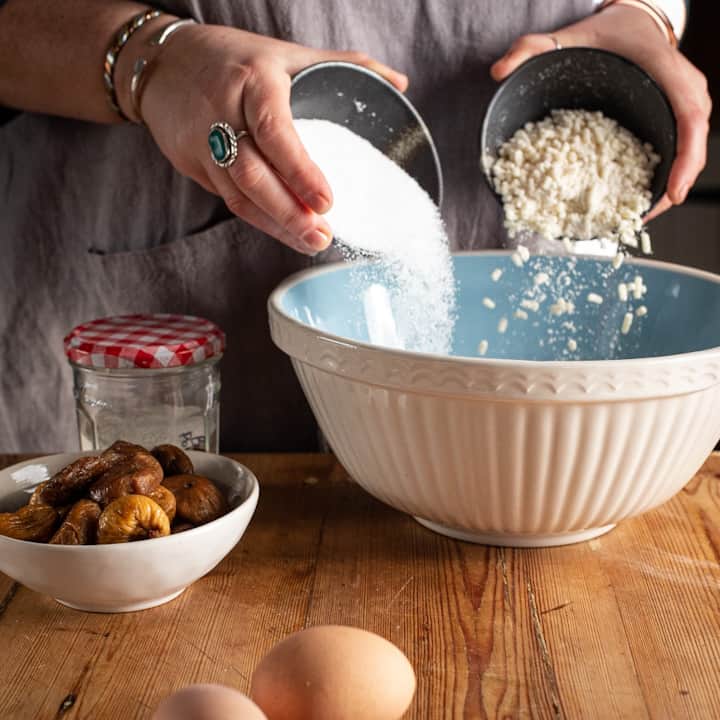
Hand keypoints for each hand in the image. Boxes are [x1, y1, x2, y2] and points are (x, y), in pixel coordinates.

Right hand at [133, 24, 407, 253]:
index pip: (275, 131)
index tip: (327, 202)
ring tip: (311, 242)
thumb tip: (400, 83)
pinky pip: (229, 199)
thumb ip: (344, 64)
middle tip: (323, 236)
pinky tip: (284, 232)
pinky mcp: (192, 165)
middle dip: (289, 213)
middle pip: (254, 174)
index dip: (300, 171)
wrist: (162, 64)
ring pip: (239, 195)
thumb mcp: (286, 52)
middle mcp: (223, 112)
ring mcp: (202, 142)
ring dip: (276, 225)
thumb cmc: (234, 58)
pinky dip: (259, 220)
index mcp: (253, 81)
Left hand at [490, 4, 710, 220]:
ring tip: (633, 218)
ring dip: (663, 187)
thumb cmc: (605, 34)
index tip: (671, 193)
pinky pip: (674, 151)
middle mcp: (682, 93)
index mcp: (666, 71)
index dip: (685, 158)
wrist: (629, 25)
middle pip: (691, 144)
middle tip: (640, 217)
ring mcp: (680, 108)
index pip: (689, 117)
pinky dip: (657, 178)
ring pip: (685, 153)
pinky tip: (632, 202)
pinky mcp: (672, 121)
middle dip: (672, 184)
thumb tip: (498, 71)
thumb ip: (530, 48)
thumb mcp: (566, 37)